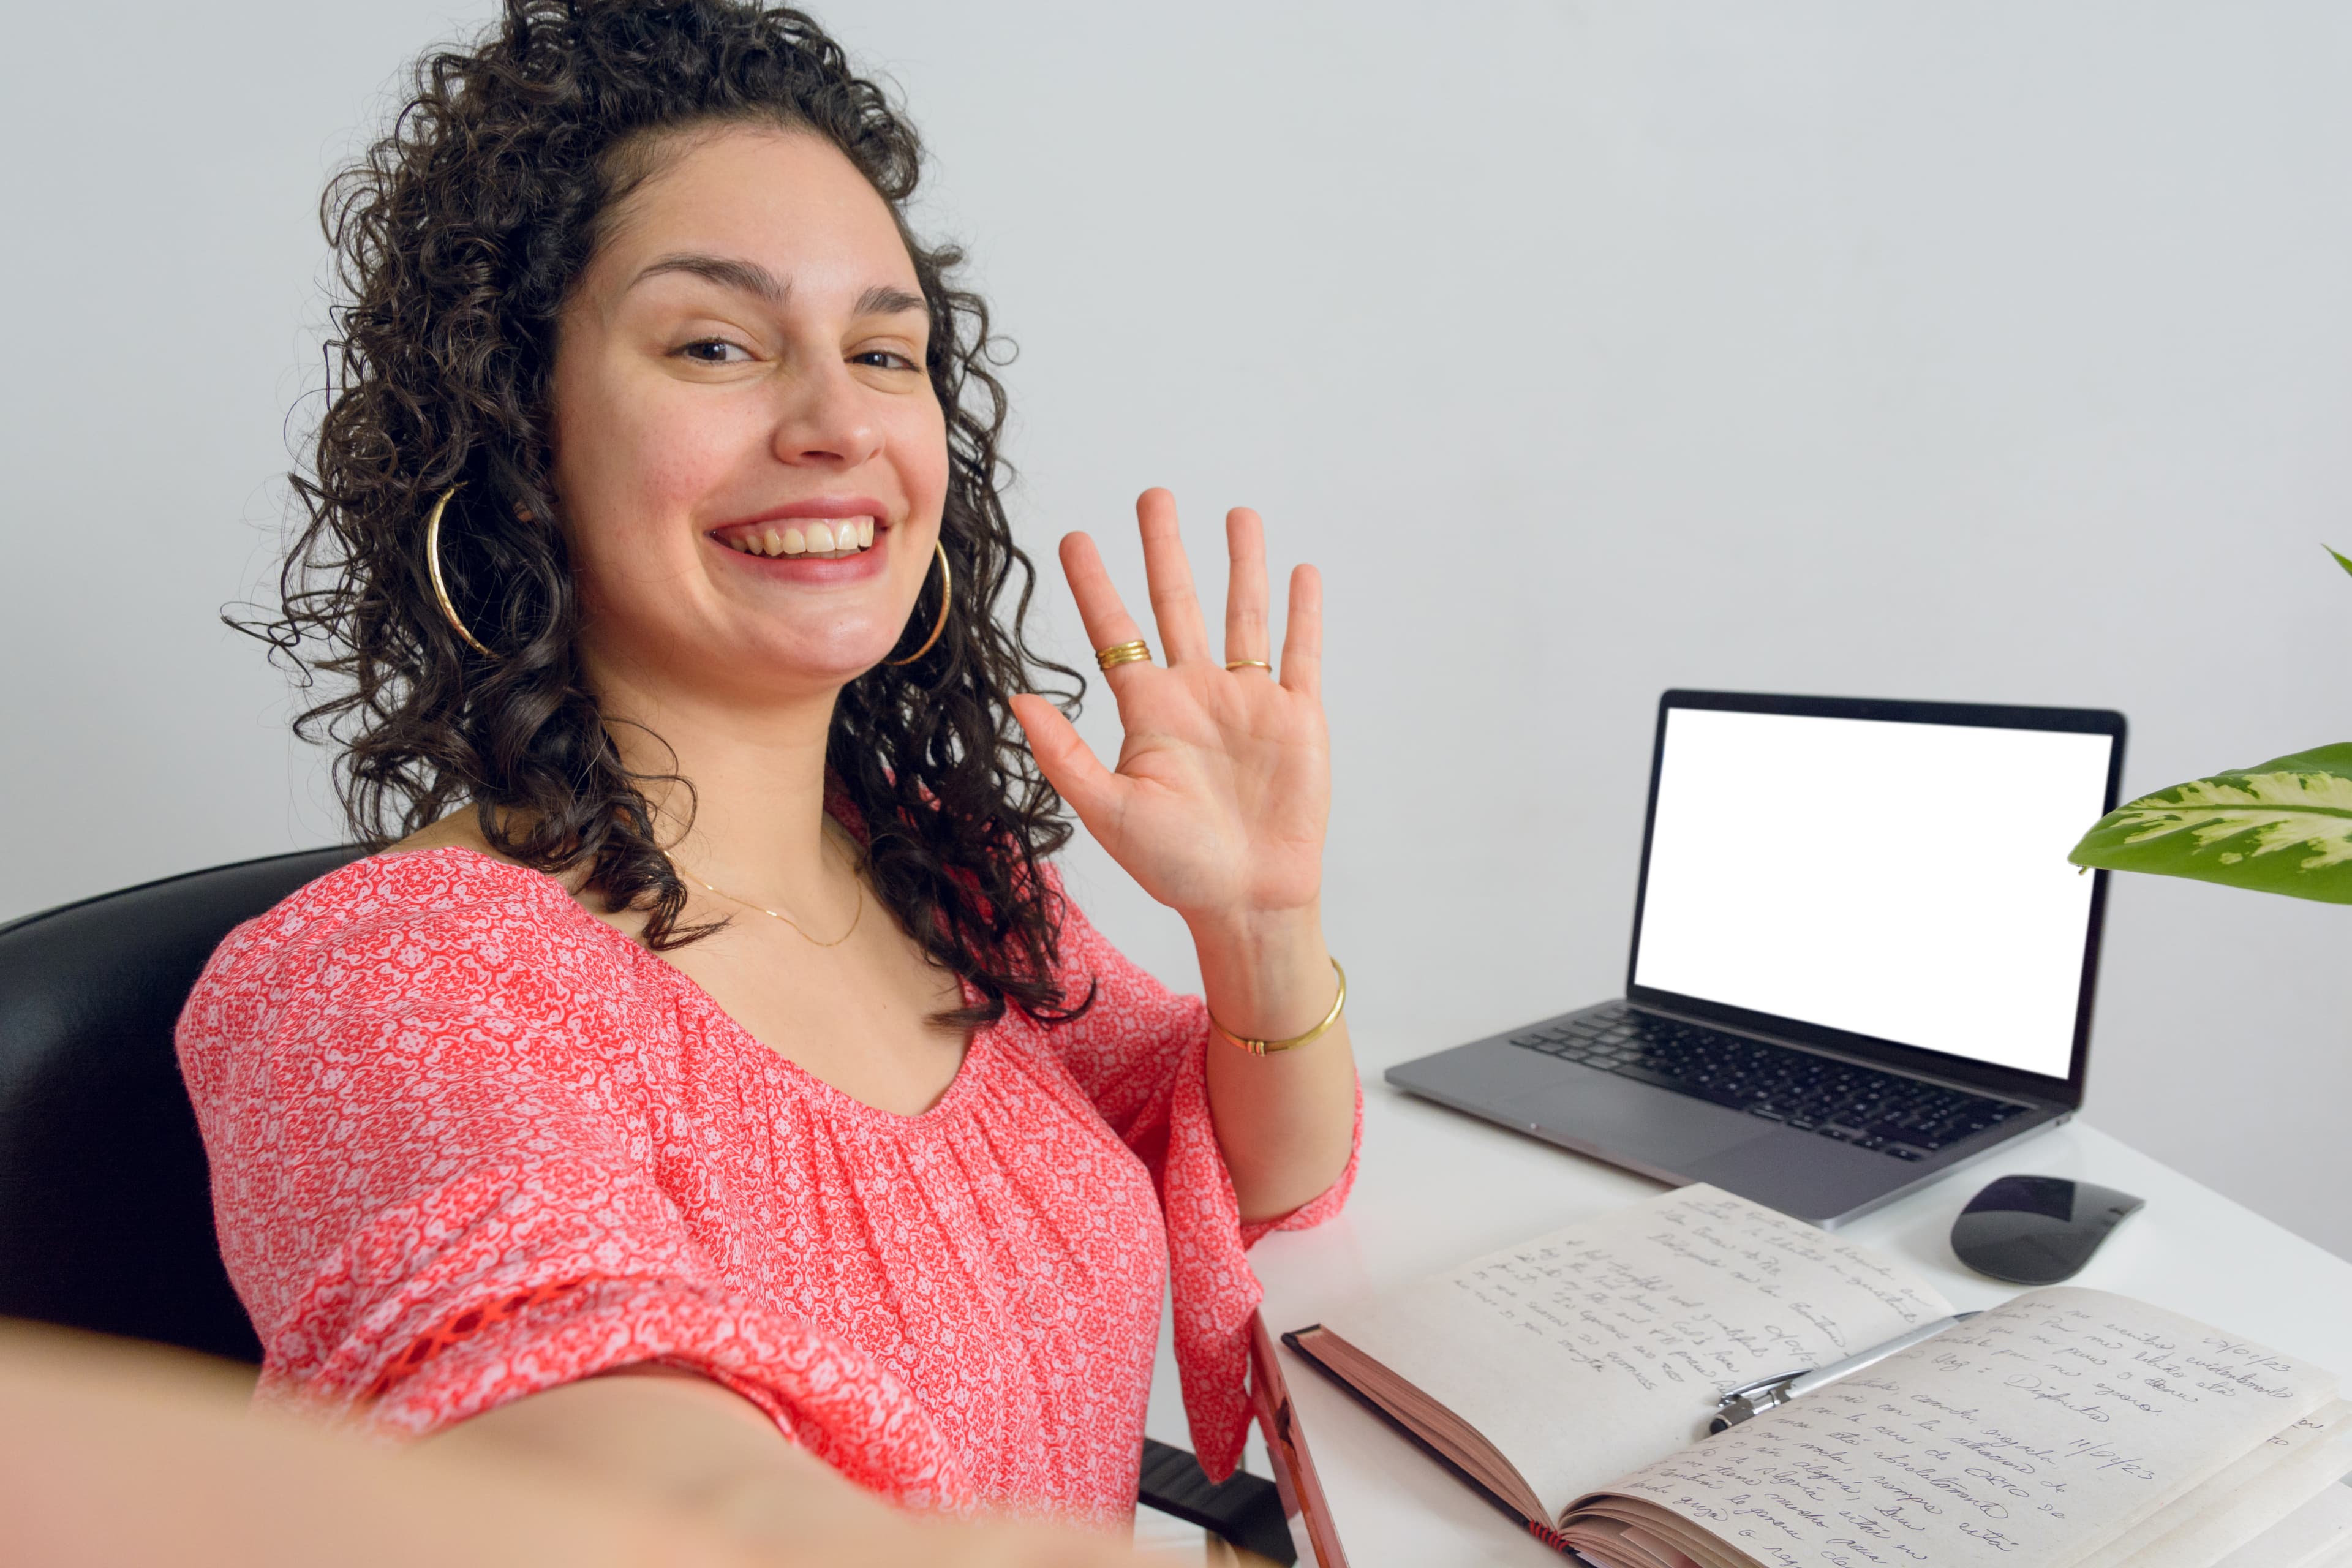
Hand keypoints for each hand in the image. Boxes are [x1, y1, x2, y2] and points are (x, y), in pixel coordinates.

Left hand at [1010, 488, 1327, 925]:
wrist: (1247, 899)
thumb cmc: (1176, 866)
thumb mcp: (1108, 810)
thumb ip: (1064, 753)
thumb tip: (1017, 698)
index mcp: (1149, 712)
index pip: (1115, 632)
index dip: (1094, 585)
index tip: (1074, 539)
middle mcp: (1196, 694)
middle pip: (1177, 603)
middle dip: (1165, 549)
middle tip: (1153, 496)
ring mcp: (1249, 701)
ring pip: (1242, 614)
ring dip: (1240, 564)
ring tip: (1237, 513)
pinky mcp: (1297, 716)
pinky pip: (1300, 652)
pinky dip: (1302, 611)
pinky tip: (1300, 571)